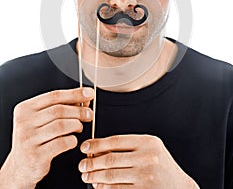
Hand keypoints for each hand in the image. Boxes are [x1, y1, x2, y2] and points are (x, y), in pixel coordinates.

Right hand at [0, 87, 93, 188]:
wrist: (21, 167)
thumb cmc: (34, 139)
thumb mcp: (40, 120)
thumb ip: (59, 107)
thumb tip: (83, 98)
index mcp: (25, 109)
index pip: (54, 96)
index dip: (74, 93)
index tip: (89, 93)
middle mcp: (24, 122)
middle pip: (58, 110)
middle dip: (78, 111)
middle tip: (89, 114)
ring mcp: (28, 139)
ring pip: (61, 125)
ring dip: (76, 125)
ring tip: (79, 127)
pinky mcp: (36, 155)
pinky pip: (61, 143)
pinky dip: (72, 140)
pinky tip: (72, 140)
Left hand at [79, 134, 198, 188]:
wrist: (180, 186)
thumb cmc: (161, 165)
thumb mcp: (150, 148)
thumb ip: (129, 146)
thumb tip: (98, 149)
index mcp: (148, 142)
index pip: (115, 141)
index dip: (96, 144)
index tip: (85, 147)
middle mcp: (147, 158)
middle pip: (110, 159)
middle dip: (91, 163)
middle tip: (81, 165)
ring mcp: (145, 176)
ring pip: (111, 175)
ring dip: (94, 176)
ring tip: (86, 176)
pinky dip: (104, 188)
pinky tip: (98, 186)